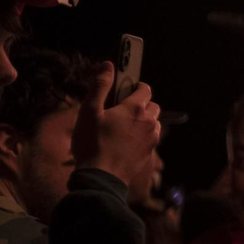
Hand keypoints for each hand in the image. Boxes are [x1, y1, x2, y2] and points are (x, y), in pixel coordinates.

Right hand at [73, 61, 161, 186]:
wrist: (101, 178)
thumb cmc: (92, 144)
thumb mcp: (89, 112)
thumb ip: (100, 86)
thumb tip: (108, 65)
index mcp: (135, 108)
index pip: (145, 88)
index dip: (135, 87)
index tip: (124, 91)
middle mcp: (149, 121)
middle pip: (151, 105)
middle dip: (140, 104)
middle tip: (120, 112)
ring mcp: (151, 138)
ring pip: (154, 122)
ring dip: (143, 121)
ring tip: (123, 128)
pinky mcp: (150, 153)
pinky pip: (151, 138)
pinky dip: (143, 136)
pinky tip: (126, 143)